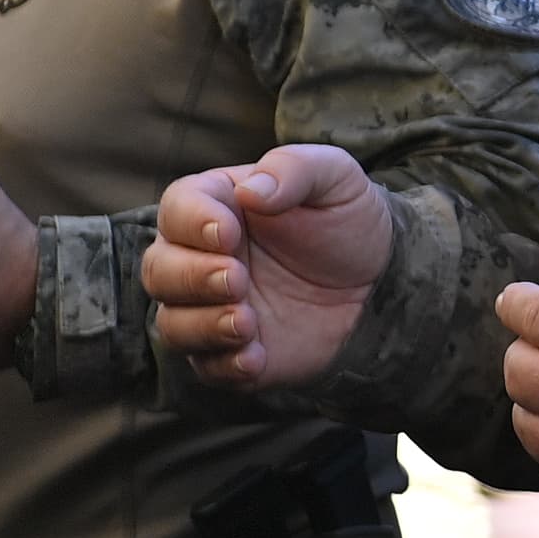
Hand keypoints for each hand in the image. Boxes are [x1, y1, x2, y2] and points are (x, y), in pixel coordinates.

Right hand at [144, 144, 393, 390]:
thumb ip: (293, 170)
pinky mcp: (230, 350)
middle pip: (159, 269)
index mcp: (216, 206)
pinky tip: (256, 358)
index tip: (228, 234)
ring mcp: (211, 307)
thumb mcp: (335, 178)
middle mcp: (200, 257)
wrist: (379, 280)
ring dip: (203, 325)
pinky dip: (225, 365)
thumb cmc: (346, 220)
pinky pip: (206, 367)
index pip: (177, 208)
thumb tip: (251, 191)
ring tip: (248, 322)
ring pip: (172, 323)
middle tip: (237, 279)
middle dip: (191, 277)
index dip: (192, 222)